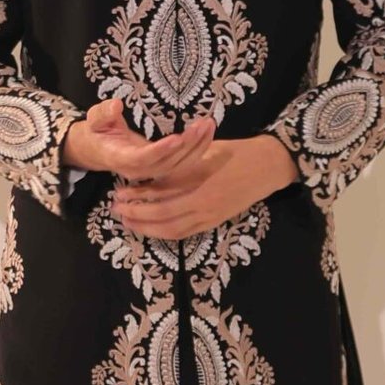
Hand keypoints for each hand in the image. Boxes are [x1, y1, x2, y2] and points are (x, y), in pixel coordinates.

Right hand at [60, 98, 216, 186]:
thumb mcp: (94, 119)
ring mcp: (151, 172)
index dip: (161, 150)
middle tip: (202, 124)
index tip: (178, 137)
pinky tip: (207, 133)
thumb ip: (103, 113)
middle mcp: (138, 170)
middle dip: (187, 146)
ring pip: (178, 165)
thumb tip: (116, 104)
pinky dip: (197, 150)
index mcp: (120, 158)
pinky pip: (182, 163)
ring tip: (208, 125)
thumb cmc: (96, 131)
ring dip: (196, 147)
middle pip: (167, 163)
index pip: (143, 158)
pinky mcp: (161, 168)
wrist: (96, 149)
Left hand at [110, 130, 300, 239]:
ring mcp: (209, 215)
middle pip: (160, 216)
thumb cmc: (235, 152)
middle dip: (136, 214)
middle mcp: (202, 203)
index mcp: (198, 181)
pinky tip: (153, 228)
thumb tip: (151, 176)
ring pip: (171, 229)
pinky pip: (185, 233)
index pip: (159, 193)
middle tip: (116, 209)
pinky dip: (165, 232)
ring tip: (128, 222)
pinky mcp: (215, 221)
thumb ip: (179, 167)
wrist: (268, 165)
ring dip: (147, 227)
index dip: (137, 195)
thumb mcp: (203, 152)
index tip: (120, 192)